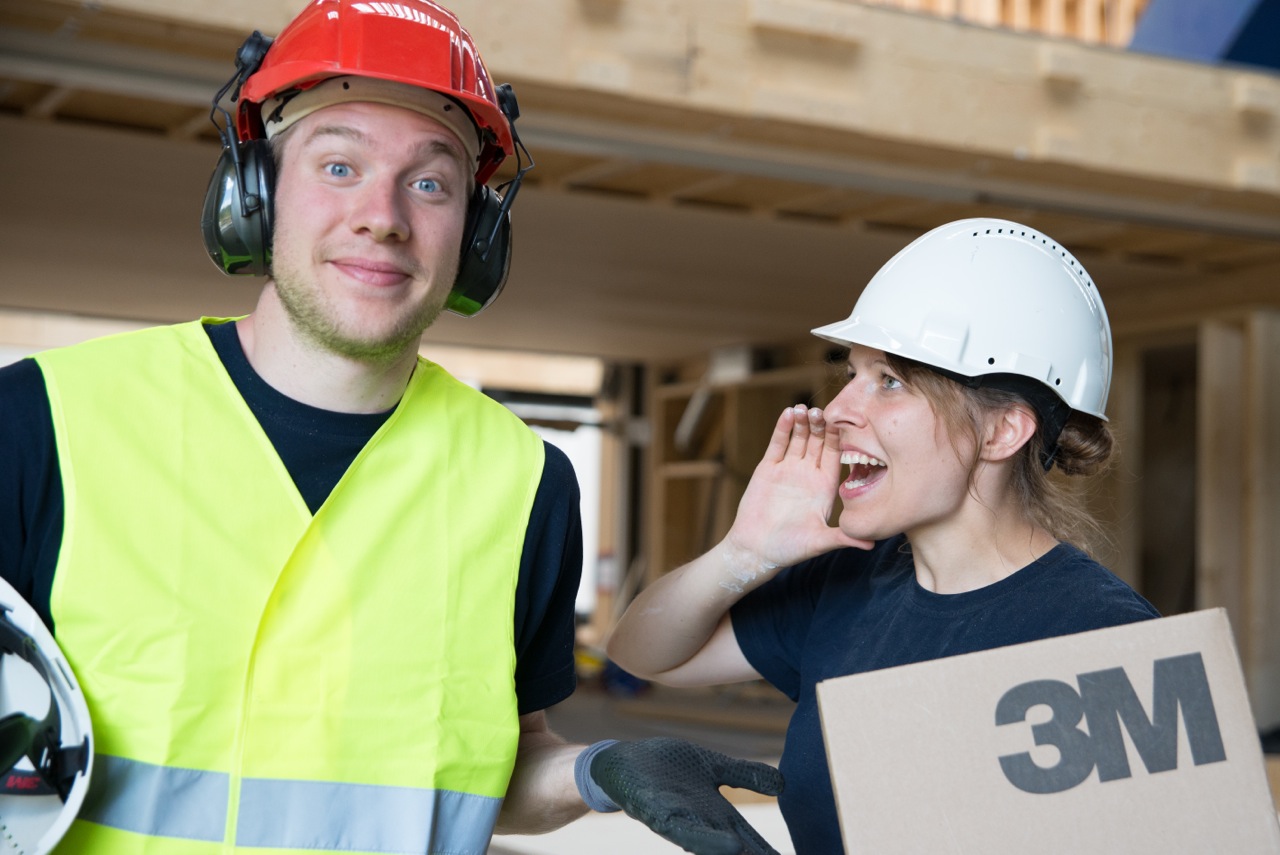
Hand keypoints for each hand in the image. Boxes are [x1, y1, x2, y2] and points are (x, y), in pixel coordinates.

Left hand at [588, 738, 783, 854]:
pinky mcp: (659, 814)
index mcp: (717, 815)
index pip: (751, 840)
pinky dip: (708, 841)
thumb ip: (745, 775)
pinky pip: (685, 831)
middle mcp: (702, 824)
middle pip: (737, 851)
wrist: (622, 760)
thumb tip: (783, 783)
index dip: (770, 853)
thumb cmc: (667, 766)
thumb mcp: (714, 766)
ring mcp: (681, 821)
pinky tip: (731, 847)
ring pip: (713, 847)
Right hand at [726, 405, 871, 570]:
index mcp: (825, 487)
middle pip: (819, 442)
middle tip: (822, 411)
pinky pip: (777, 444)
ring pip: (799, 438)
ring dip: (803, 423)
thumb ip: (844, 538)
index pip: (837, 456)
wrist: (755, 550)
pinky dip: (783, 428)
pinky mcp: (768, 468)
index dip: (839, 439)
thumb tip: (872, 543)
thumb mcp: (819, 542)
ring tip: (804, 409)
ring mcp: (788, 469)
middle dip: (821, 426)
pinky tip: (788, 414)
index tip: (843, 424)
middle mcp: (809, 474)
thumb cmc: (789, 549)